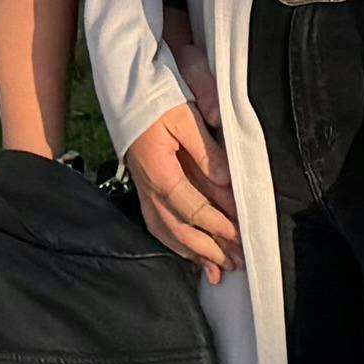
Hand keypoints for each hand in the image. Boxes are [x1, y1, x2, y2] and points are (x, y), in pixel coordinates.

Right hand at [125, 106, 240, 278]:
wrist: (126, 93)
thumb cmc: (155, 101)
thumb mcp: (185, 118)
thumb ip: (207, 151)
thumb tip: (227, 181)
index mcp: (159, 172)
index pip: (192, 208)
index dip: (217, 225)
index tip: (238, 235)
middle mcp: (149, 188)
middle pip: (179, 230)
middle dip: (209, 249)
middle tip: (236, 262)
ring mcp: (145, 191)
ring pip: (167, 232)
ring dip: (193, 253)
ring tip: (217, 270)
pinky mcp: (146, 189)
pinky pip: (159, 224)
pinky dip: (176, 243)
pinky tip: (190, 254)